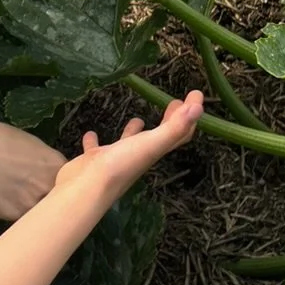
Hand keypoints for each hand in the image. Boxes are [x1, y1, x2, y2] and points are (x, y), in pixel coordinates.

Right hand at [0, 121, 66, 219]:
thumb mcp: (31, 143)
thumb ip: (47, 161)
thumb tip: (50, 171)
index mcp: (56, 167)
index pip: (72, 180)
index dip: (64, 180)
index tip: (57, 180)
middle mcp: (48, 189)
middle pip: (57, 199)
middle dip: (50, 196)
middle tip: (35, 188)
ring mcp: (30, 206)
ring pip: (38, 211)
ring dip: (33, 205)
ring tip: (16, 192)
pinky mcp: (11, 216)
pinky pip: (19, 215)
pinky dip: (13, 208)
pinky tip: (2, 195)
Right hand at [53, 91, 202, 204]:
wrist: (86, 189)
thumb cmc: (120, 165)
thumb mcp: (151, 144)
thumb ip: (174, 127)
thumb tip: (198, 108)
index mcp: (154, 150)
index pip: (180, 133)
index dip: (190, 116)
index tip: (195, 94)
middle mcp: (138, 155)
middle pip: (160, 137)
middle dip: (170, 120)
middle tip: (175, 103)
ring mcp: (115, 159)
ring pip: (129, 143)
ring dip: (135, 132)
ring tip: (138, 119)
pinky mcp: (94, 160)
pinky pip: (97, 148)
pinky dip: (95, 141)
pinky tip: (90, 133)